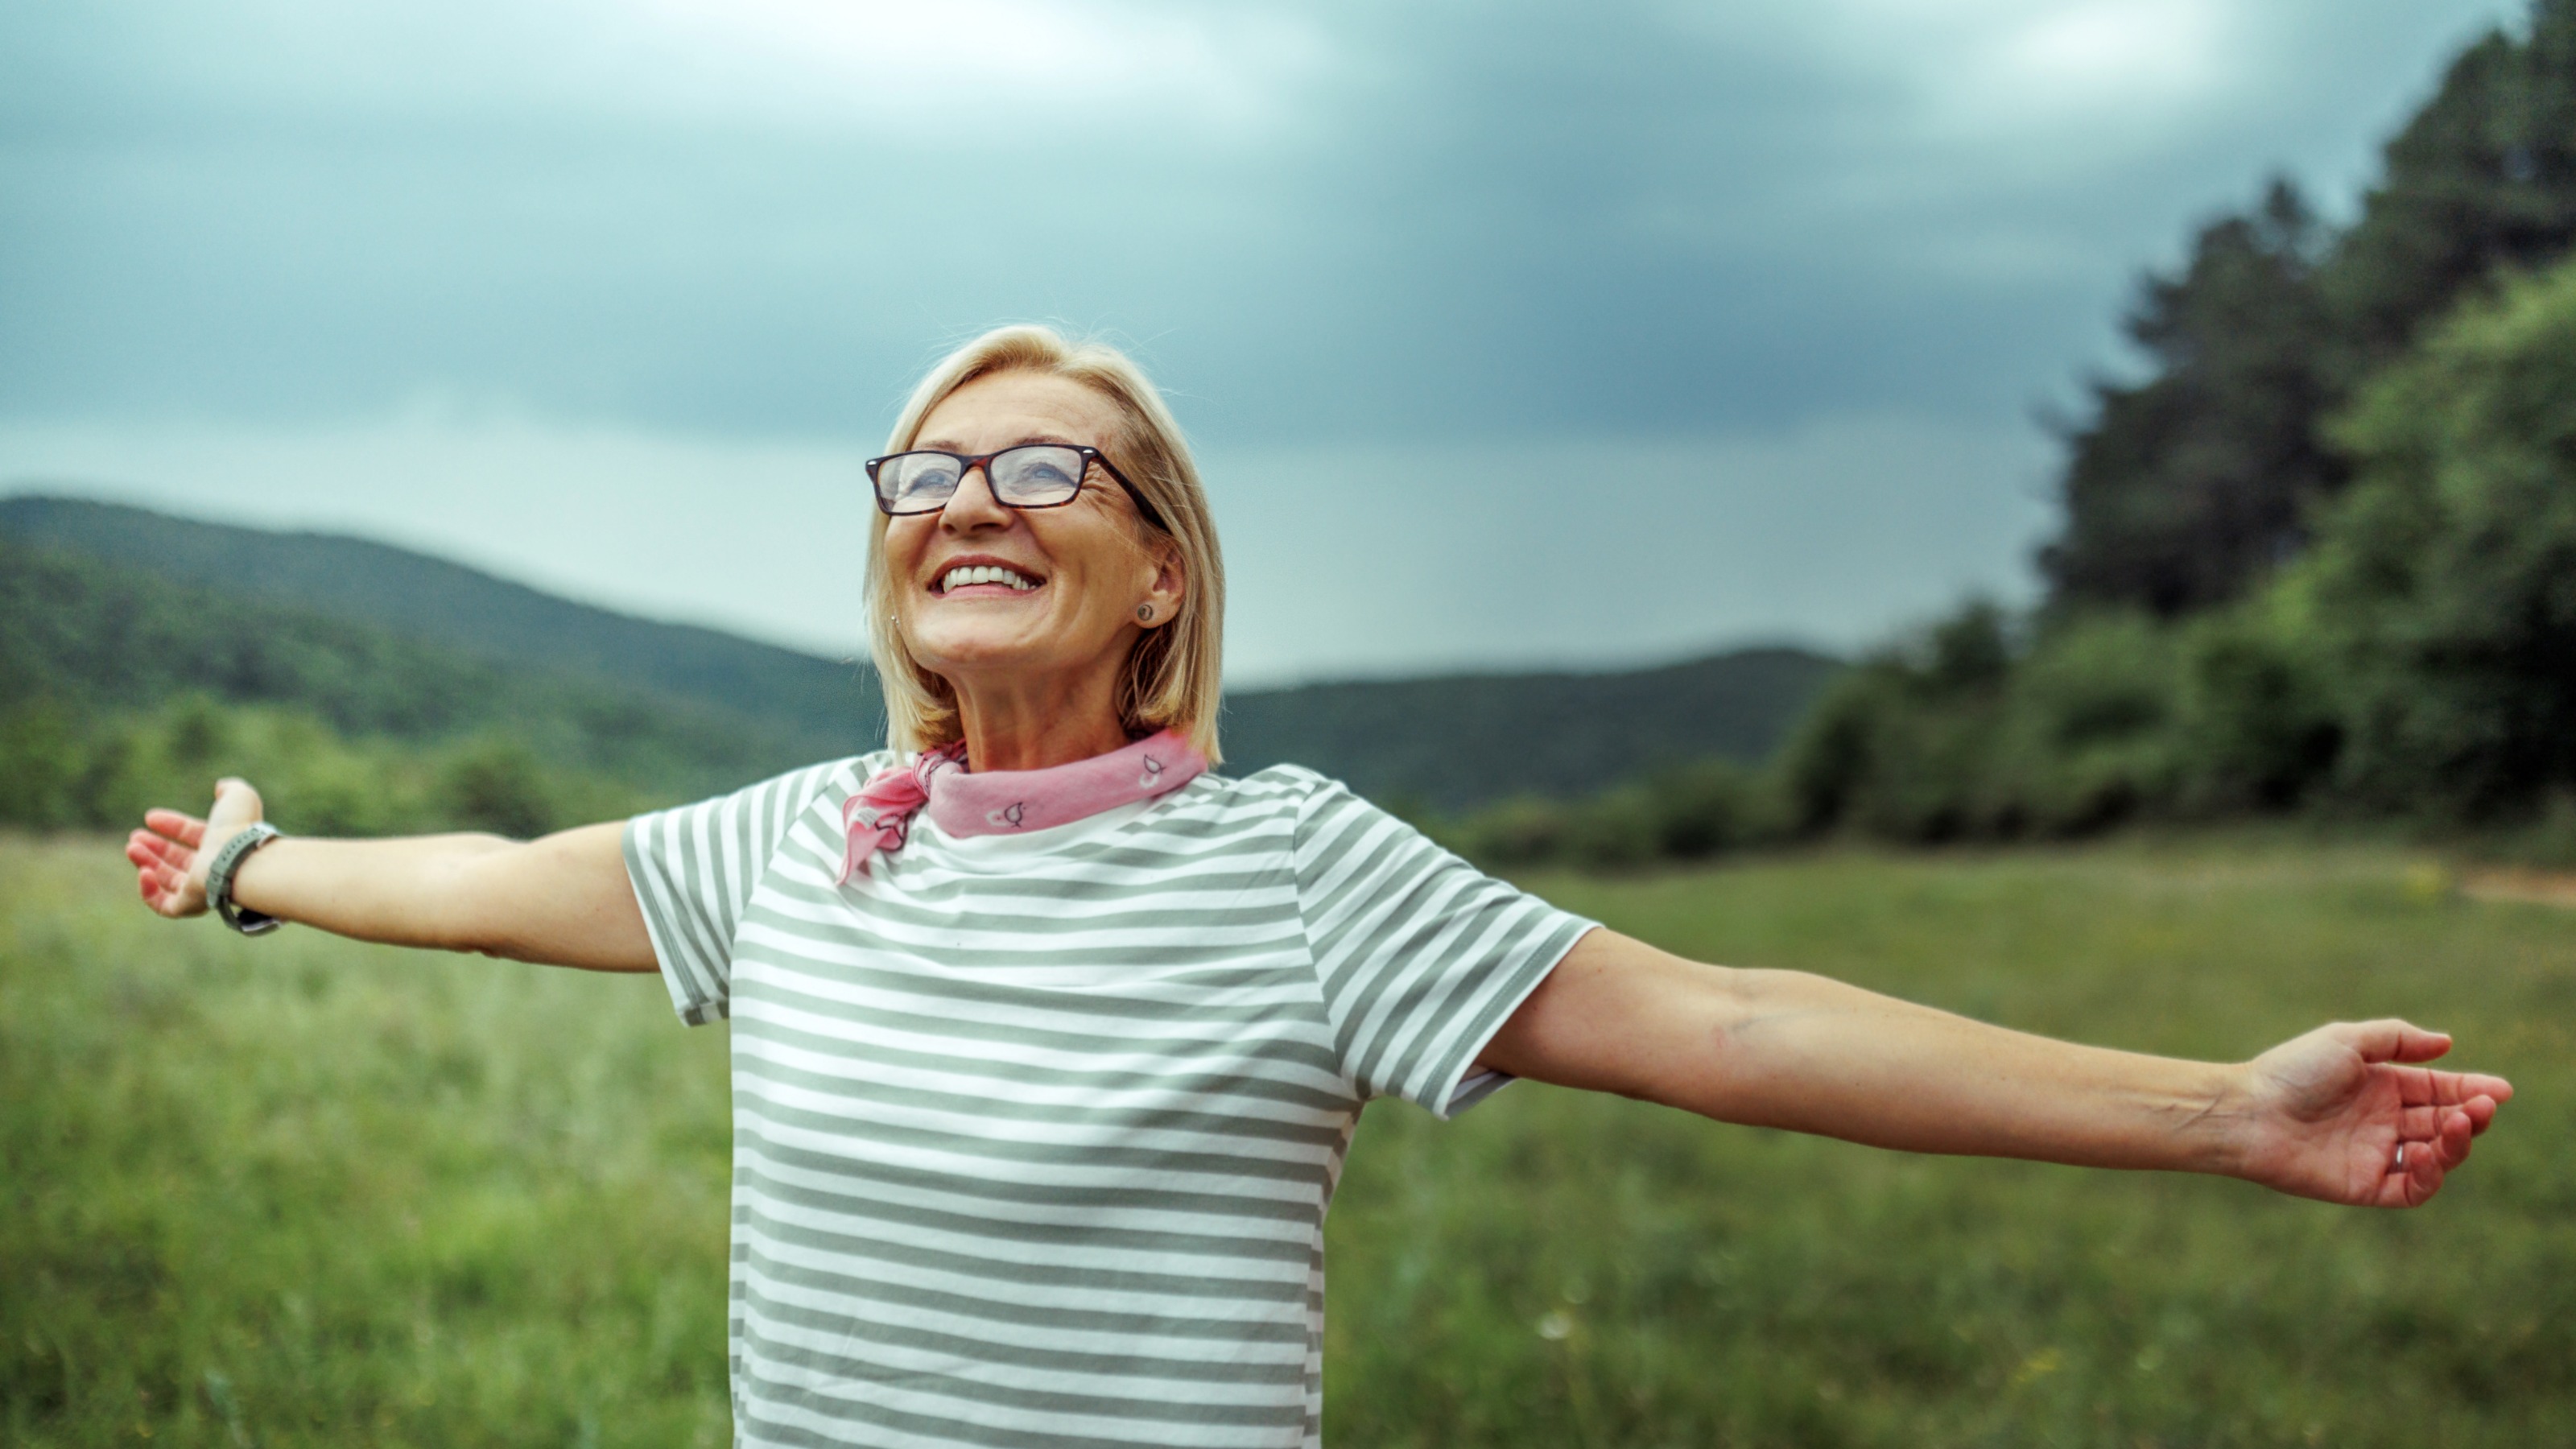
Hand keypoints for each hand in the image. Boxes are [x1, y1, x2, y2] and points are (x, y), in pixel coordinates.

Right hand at [125, 778, 266, 918]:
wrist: (242, 860)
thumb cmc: (240, 829)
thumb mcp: (238, 797)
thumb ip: (231, 789)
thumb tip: (221, 787)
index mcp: (222, 843)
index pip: (192, 835)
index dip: (171, 825)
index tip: (150, 817)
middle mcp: (212, 867)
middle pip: (177, 859)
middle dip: (154, 847)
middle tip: (134, 838)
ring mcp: (201, 888)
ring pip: (167, 880)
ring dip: (146, 863)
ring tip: (132, 848)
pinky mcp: (190, 905)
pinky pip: (164, 905)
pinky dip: (148, 890)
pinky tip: (143, 871)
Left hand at [2231, 1020, 2511, 1206]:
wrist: (2249, 1113)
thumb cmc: (2292, 1071)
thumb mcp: (2346, 1041)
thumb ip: (2397, 1040)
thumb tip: (2447, 1042)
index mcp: (2380, 1086)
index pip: (2438, 1090)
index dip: (2471, 1090)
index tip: (2500, 1090)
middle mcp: (2382, 1121)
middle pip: (2442, 1123)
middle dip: (2469, 1115)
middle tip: (2482, 1107)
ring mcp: (2375, 1154)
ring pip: (2435, 1156)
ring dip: (2456, 1144)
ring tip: (2458, 1124)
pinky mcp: (2364, 1185)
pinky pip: (2410, 1189)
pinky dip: (2429, 1174)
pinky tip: (2428, 1153)